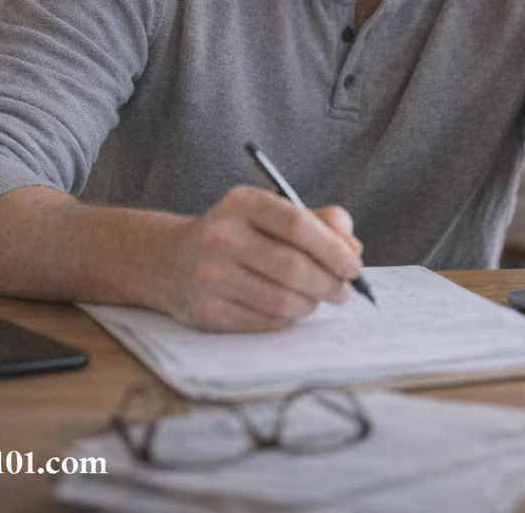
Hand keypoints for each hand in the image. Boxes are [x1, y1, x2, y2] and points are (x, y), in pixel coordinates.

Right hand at [155, 186, 364, 331]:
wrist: (171, 261)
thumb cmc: (237, 234)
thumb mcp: (269, 213)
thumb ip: (317, 221)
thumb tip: (353, 248)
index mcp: (242, 203)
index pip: (296, 223)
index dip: (332, 247)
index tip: (353, 264)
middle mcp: (222, 236)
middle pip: (292, 267)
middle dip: (329, 283)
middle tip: (345, 290)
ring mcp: (211, 275)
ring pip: (282, 301)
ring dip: (311, 304)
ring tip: (317, 299)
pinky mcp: (207, 310)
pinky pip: (265, 322)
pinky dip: (287, 319)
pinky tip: (288, 308)